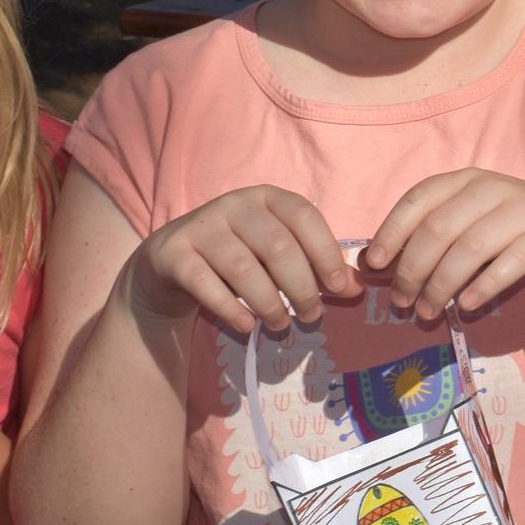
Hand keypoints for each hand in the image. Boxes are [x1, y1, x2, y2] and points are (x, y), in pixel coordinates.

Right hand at [125, 185, 356, 335]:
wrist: (169, 262)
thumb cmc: (237, 256)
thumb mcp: (275, 255)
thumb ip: (313, 266)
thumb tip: (355, 288)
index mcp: (266, 197)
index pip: (303, 217)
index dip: (325, 252)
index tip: (339, 288)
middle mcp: (233, 205)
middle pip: (277, 246)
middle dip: (301, 287)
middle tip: (312, 316)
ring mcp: (201, 227)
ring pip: (243, 268)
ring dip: (269, 302)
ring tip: (281, 325)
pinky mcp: (174, 254)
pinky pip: (206, 284)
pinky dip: (230, 309)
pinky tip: (246, 326)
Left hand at [365, 169, 524, 321]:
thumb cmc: (511, 230)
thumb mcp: (470, 222)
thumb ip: (430, 233)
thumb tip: (374, 261)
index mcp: (466, 179)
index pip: (419, 198)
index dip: (393, 230)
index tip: (375, 265)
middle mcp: (492, 188)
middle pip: (440, 228)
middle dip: (414, 268)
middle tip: (401, 303)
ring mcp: (524, 210)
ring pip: (471, 247)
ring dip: (442, 284)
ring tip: (427, 312)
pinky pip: (510, 263)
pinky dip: (483, 286)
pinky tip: (465, 307)